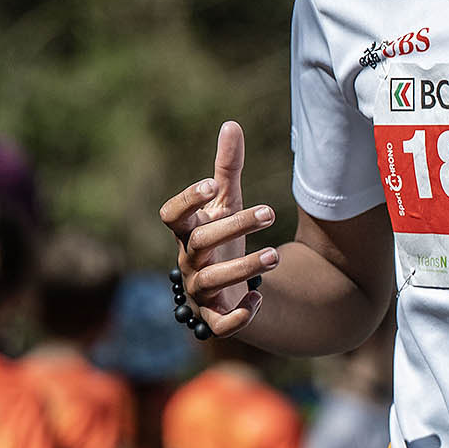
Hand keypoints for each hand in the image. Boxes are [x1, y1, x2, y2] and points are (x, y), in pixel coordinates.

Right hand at [158, 121, 278, 336]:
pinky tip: (259, 299)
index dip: (185, 200)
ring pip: (212, 281)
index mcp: (188, 230)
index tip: (209, 183)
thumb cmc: (224, 237)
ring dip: (243, 267)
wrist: (231, 287)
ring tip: (276, 254)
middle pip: (200, 243)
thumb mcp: (227, 202)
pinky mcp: (215, 316)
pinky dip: (237, 315)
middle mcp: (189, 260)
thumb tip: (231, 124)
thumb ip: (227, 167)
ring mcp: (199, 291)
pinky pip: (219, 323)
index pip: (172, 215)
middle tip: (270, 211)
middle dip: (233, 227)